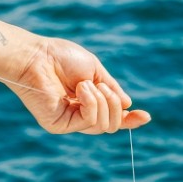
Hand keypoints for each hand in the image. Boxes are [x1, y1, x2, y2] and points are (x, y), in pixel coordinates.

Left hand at [8, 37, 150, 134]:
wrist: (36, 56)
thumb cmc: (60, 58)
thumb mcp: (94, 71)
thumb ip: (111, 88)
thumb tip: (127, 104)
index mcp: (86, 102)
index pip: (111, 117)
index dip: (129, 120)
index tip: (146, 116)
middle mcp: (77, 115)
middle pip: (111, 125)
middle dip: (115, 105)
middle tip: (103, 86)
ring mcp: (68, 122)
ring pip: (103, 125)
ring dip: (102, 101)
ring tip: (86, 83)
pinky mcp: (58, 125)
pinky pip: (89, 121)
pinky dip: (92, 102)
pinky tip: (82, 88)